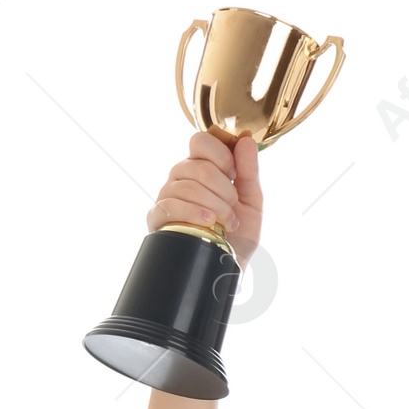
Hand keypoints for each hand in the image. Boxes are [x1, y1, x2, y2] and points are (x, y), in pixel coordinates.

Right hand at [147, 130, 262, 268]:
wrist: (228, 269)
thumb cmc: (239, 235)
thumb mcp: (251, 201)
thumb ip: (249, 170)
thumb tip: (245, 139)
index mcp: (201, 167)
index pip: (201, 140)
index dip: (220, 154)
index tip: (234, 174)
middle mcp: (181, 177)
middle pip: (197, 165)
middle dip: (223, 189)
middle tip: (232, 208)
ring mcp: (167, 196)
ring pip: (186, 186)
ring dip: (214, 205)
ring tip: (225, 223)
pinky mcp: (157, 218)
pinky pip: (170, 205)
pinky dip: (193, 212)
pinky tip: (208, 222)